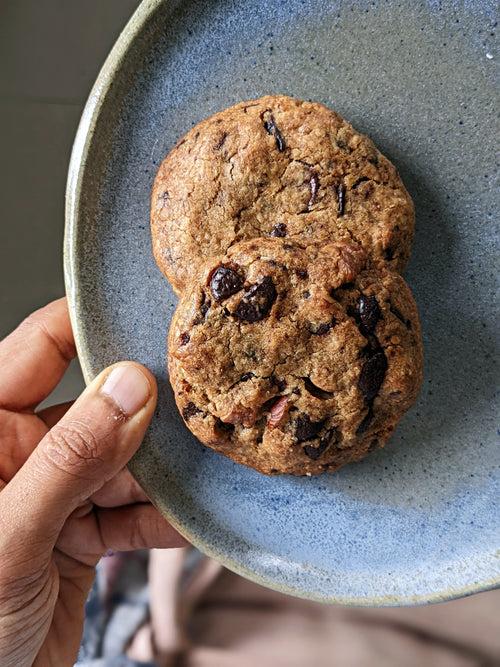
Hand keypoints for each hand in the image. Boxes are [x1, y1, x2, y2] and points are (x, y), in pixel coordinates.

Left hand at [0, 299, 184, 666]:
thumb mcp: (10, 535)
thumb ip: (71, 459)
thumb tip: (130, 387)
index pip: (41, 349)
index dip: (92, 326)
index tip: (150, 315)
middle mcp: (21, 454)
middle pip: (98, 409)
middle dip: (148, 413)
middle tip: (200, 401)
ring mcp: (53, 493)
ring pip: (122, 464)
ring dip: (162, 474)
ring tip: (208, 467)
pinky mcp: (77, 535)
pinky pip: (128, 514)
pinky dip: (160, 519)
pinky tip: (190, 519)